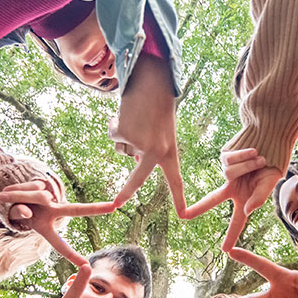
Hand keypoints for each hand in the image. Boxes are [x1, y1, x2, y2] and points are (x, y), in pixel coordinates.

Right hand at [0, 180, 115, 266]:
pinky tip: (12, 189)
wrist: (3, 190)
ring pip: (38, 196)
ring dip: (19, 196)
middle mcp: (52, 209)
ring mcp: (50, 196)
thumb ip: (20, 213)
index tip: (86, 265)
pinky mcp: (45, 182)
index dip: (71, 255)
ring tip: (8, 198)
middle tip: (114, 207)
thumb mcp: (14, 217)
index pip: (60, 243)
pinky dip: (17, 190)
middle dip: (95, 209)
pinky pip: (31, 186)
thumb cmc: (11, 208)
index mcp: (47, 224)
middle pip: (75, 210)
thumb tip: (29, 207)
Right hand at [110, 55, 185, 215]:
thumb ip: (149, 150)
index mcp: (169, 151)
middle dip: (125, 192)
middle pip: (138, 177)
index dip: (180, 198)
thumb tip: (132, 162)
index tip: (184, 216)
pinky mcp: (123, 134)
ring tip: (137, 118)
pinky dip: (115, 125)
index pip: (176, 180)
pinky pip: (114, 136)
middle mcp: (155, 151)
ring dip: (125, 135)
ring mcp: (138, 143)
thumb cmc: (158, 107)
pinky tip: (126, 113)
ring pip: (122, 149)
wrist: (151, 82)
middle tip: (116, 205)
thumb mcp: (160, 133)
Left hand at [183, 148, 280, 250]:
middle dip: (199, 208)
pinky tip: (253, 151)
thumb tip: (246, 212)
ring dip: (247, 166)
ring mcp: (226, 172)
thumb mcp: (270, 182)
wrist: (270, 141)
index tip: (225, 250)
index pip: (238, 220)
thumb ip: (260, 198)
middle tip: (184, 217)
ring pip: (229, 174)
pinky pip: (229, 160)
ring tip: (260, 159)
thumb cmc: (273, 164)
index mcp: (244, 198)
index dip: (232, 235)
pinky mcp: (223, 158)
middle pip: (213, 199)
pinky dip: (243, 156)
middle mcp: (233, 187)